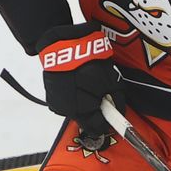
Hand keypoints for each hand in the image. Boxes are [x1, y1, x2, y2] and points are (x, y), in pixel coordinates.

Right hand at [36, 23, 124, 147]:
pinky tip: (76, 81)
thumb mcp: (110, 79)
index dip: (107, 120)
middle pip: (87, 118)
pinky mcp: (50, 94)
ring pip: (77, 110)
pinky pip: (68, 101)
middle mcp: (65, 109)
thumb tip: (119, 112)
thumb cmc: (87, 60)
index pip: (97, 128)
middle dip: (96, 108)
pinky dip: (74, 94)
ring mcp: (56, 102)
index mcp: (79, 109)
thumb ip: (116, 100)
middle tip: (100, 91)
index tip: (112, 114)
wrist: (63, 43)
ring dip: (85, 101)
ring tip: (87, 83)